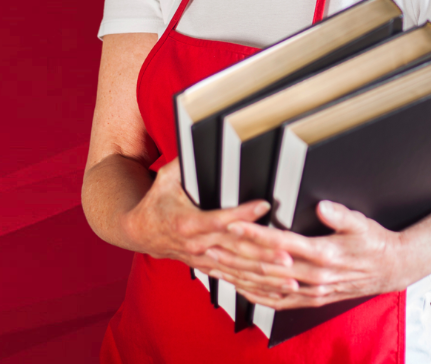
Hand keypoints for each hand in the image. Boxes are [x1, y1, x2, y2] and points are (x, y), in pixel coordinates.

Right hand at [123, 159, 296, 293]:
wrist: (140, 232)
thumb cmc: (156, 202)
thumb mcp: (165, 178)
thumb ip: (185, 163)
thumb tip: (200, 140)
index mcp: (187, 222)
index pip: (219, 219)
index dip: (242, 214)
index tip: (264, 205)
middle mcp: (197, 244)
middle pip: (235, 250)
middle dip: (263, 252)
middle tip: (288, 252)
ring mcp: (204, 259)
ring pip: (239, 269)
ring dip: (265, 272)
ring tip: (289, 274)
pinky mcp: (209, 268)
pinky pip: (234, 280)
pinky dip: (256, 287)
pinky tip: (276, 291)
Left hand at [205, 200, 411, 308]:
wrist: (391, 269)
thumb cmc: (374, 242)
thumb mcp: (361, 223)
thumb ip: (340, 215)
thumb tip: (323, 206)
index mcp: (322, 253)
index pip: (280, 243)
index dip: (254, 234)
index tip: (232, 224)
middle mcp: (313, 276)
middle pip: (266, 266)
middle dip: (235, 256)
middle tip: (209, 245)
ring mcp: (312, 291)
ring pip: (268, 285)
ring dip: (239, 276)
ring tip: (215, 265)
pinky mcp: (312, 299)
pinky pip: (279, 301)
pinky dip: (257, 296)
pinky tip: (239, 288)